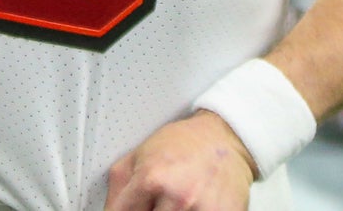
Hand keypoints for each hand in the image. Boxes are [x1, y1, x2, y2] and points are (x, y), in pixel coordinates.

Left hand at [103, 112, 254, 210]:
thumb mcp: (139, 154)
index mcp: (152, 178)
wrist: (224, 138)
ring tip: (176, 202)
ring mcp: (202, 210)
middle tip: (157, 202)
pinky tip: (193, 205)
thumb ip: (118, 188)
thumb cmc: (182, 144)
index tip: (132, 210)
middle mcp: (178, 197)